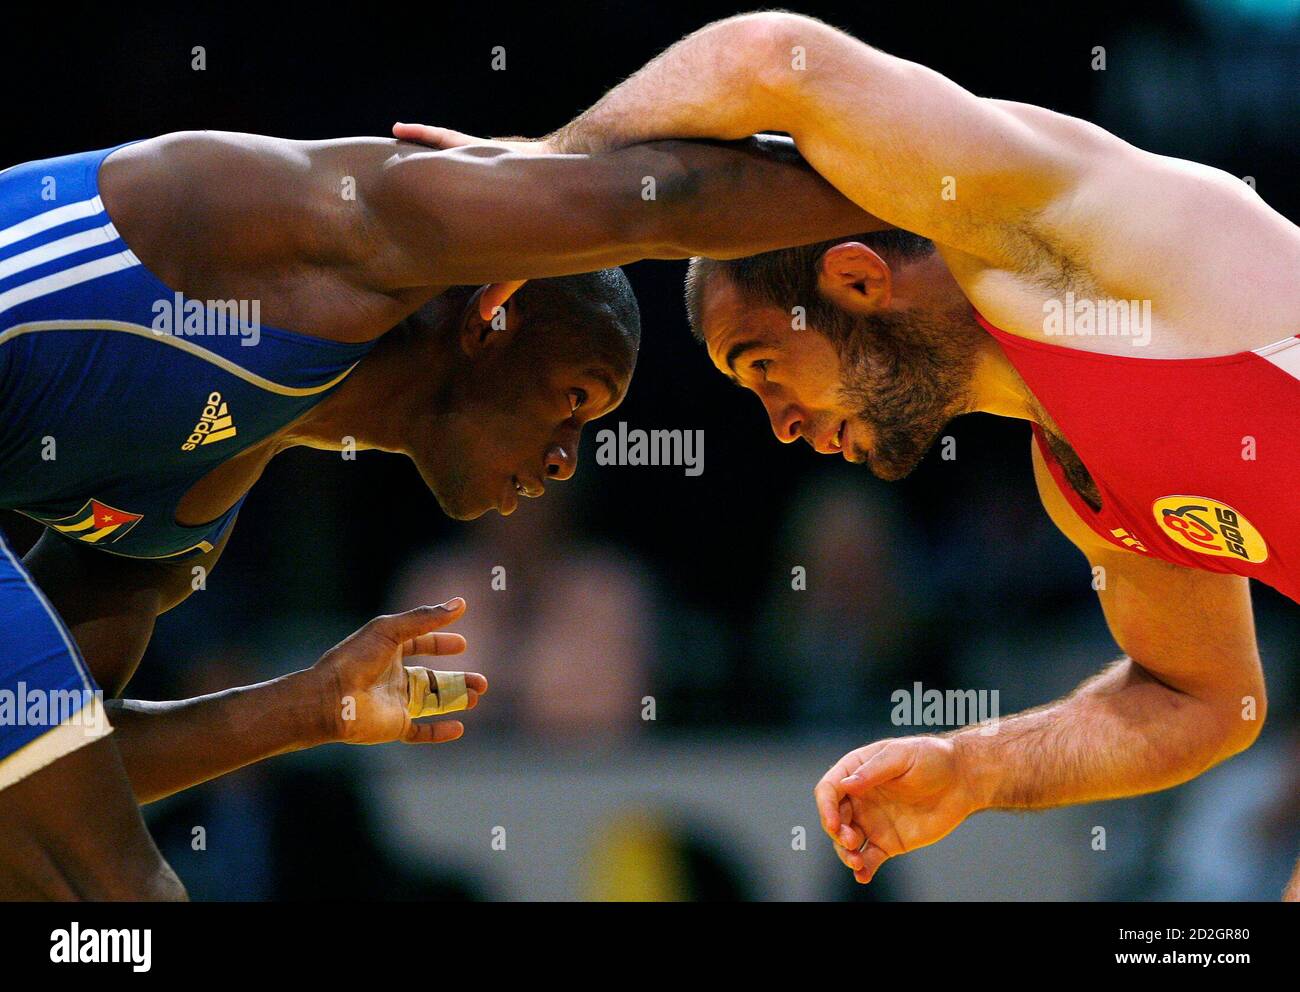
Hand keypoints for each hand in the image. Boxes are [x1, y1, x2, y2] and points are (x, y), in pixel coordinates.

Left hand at [310, 600, 486, 744]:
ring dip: (456, 700)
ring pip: (432, 703)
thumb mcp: (391, 630)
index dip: (440, 643)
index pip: (418, 644)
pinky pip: (420, 731)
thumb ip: (425, 618)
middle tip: (482, 682)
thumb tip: (460, 604)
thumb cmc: (355, 659)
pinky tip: (459, 728)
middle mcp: (393, 677)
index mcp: (388, 652)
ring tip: (477, 696)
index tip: (462, 644)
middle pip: (432, 678)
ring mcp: (394, 703)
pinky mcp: (394, 725)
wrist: (331, 698)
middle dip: (458, 680)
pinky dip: (439, 732)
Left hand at [390, 121, 538, 318]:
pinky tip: (399, 129)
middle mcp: (469, 186)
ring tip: (377, 159)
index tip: (396, 231)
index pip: (444, 215)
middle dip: (407, 192)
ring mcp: (470, 164)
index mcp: (477, 210)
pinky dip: (421, 134)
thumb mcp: (520, 260)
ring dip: (406, 158)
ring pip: (430, 160)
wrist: (564, 177)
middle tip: (376, 196)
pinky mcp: (474, 146)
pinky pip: (442, 139)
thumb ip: (502, 284)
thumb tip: (485, 313)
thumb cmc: (544, 218)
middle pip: (430, 187)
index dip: (421, 221)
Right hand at [814, 736, 978, 883]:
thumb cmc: (932, 758)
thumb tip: (847, 785)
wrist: (962, 780)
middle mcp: (859, 798)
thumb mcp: (902, 755)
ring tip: (857, 861)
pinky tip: (863, 876)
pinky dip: (863, 869)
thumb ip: (874, 770)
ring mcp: (872, 821)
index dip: (826, 806)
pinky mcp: (887, 842)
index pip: (829, 789)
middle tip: (851, 840)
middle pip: (834, 817)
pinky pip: (869, 858)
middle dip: (836, 832)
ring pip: (846, 842)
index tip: (834, 823)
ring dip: (845, 853)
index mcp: (857, 771)